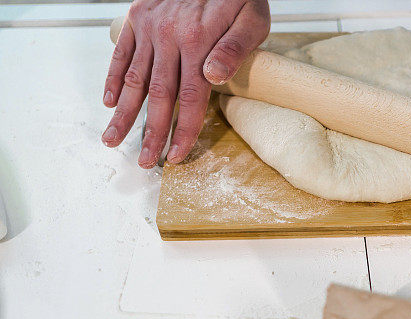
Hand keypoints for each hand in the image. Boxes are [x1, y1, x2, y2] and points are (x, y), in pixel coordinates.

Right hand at [101, 0, 269, 167]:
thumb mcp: (252, 19)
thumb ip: (235, 49)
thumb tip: (215, 78)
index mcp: (198, 42)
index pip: (190, 99)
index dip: (183, 130)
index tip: (176, 155)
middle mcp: (169, 37)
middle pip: (159, 96)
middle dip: (150, 132)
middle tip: (143, 161)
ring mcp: (150, 26)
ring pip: (134, 78)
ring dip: (123, 113)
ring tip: (112, 140)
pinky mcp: (138, 16)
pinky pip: (122, 52)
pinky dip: (113, 78)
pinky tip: (110, 103)